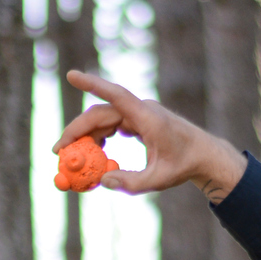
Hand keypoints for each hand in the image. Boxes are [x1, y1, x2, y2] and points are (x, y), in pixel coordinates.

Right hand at [52, 71, 248, 201]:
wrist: (203, 155)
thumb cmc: (184, 165)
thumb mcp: (158, 180)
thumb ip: (130, 182)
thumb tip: (102, 180)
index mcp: (147, 117)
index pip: (115, 95)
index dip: (92, 84)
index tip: (71, 75)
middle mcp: (140, 110)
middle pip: (100, 113)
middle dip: (76, 130)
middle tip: (58, 151)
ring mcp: (138, 114)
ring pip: (103, 120)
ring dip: (87, 137)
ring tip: (77, 160)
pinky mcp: (138, 120)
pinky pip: (111, 125)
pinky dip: (99, 138)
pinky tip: (97, 153)